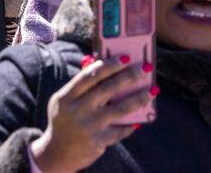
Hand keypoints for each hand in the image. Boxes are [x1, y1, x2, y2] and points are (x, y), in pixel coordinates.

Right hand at [29, 58, 153, 172]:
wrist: (57, 153)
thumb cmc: (64, 120)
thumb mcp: (63, 101)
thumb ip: (79, 86)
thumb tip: (101, 67)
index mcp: (66, 97)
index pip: (90, 76)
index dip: (108, 66)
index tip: (124, 58)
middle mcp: (78, 110)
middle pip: (108, 89)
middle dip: (129, 77)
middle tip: (144, 68)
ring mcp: (90, 126)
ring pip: (120, 109)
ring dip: (139, 98)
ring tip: (152, 90)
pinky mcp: (100, 141)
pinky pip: (121, 129)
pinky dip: (132, 123)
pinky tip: (141, 118)